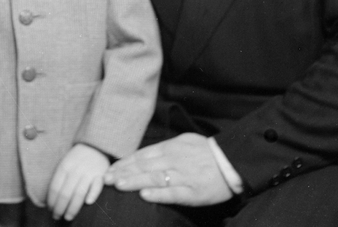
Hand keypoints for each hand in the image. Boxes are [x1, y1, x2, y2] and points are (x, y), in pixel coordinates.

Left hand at [46, 144, 108, 220]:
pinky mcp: (101, 174)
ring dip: (72, 208)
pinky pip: (97, 186)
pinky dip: (92, 194)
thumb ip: (59, 178)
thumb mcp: (65, 163)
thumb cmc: (77, 158)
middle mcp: (75, 170)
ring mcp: (89, 172)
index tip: (50, 210)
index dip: (52, 201)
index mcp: (64, 167)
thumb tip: (51, 198)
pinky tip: (88, 203)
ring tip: (68, 217)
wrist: (95, 145)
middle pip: (65, 193)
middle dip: (60, 208)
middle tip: (57, 217)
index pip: (55, 188)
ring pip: (79, 193)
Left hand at [105, 133, 232, 206]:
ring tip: (118, 184)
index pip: (142, 155)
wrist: (231, 163)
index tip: (109, 169)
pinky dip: (158, 194)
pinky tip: (145, 195)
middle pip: (144, 166)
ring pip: (155, 178)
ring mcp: (183, 176)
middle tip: (106, 179)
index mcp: (170, 148)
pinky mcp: (193, 192)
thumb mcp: (182, 142)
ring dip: (135, 181)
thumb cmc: (205, 152)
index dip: (124, 163)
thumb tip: (141, 156)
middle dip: (123, 173)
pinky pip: (174, 193)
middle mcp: (174, 160)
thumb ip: (162, 149)